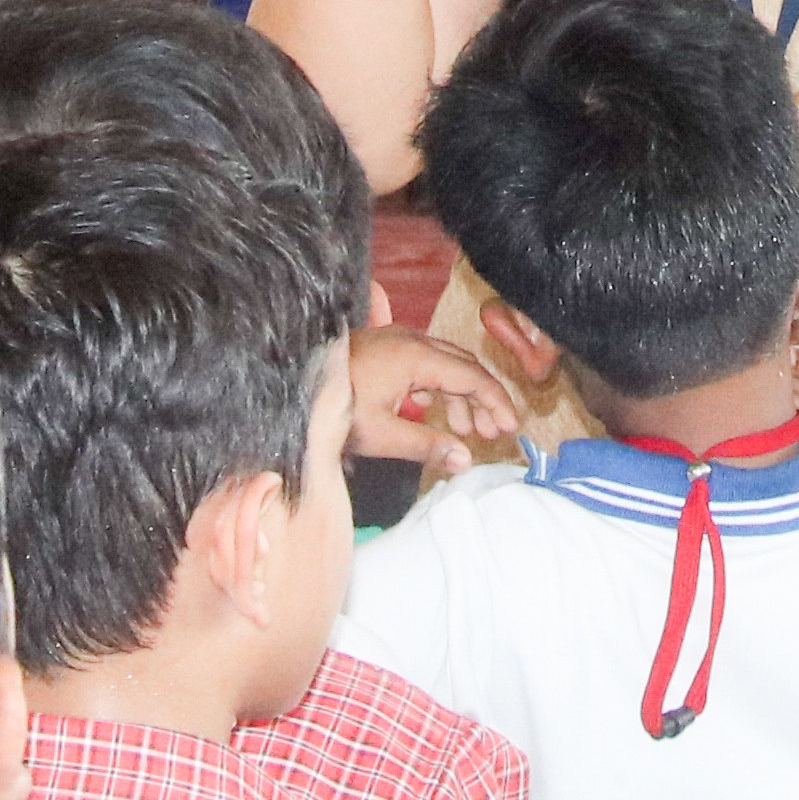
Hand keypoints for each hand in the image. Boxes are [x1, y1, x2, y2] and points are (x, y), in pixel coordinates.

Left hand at [346, 320, 527, 467]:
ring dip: (460, 394)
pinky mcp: (382, 347)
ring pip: (443, 362)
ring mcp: (395, 340)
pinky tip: (430, 411)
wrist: (286, 383)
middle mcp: (411, 339)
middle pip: (462, 365)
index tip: (512, 427)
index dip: (496, 401)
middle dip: (483, 398)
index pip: (472, 376)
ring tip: (468, 429)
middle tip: (495, 432)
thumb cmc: (331, 409)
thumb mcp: (381, 434)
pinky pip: (424, 362)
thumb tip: (467, 460)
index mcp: (416, 355)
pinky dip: (438, 386)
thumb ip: (427, 445)